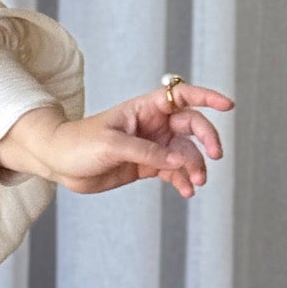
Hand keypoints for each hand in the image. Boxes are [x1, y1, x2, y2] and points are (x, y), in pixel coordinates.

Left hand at [26, 80, 233, 196]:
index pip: (182, 96)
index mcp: (145, 108)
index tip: (228, 106)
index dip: (207, 97)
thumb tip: (177, 159)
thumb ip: (145, 151)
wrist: (59, 163)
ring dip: (195, 166)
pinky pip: (173, 172)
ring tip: (195, 182)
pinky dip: (183, 181)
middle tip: (214, 157)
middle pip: (192, 126)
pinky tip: (186, 192)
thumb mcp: (110, 145)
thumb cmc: (78, 143)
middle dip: (206, 140)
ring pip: (185, 153)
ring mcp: (152, 145)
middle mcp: (153, 124)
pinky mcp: (147, 166)